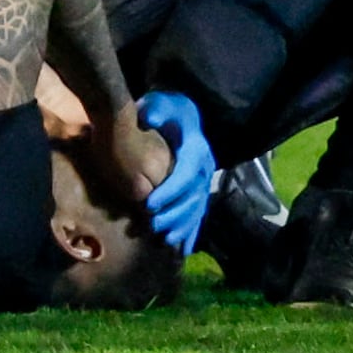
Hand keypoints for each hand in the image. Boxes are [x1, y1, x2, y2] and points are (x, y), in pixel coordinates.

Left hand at [133, 90, 216, 251]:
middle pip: (193, 197)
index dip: (168, 191)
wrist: (181, 113)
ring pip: (197, 208)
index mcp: (195, 149)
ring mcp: (204, 180)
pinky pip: (198, 213)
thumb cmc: (167, 109)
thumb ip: (156, 109)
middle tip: (154, 226)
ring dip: (183, 226)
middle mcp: (204, 167)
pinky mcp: (199, 189)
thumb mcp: (160, 104)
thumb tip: (150, 117)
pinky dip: (192, 230)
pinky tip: (185, 248)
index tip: (149, 204)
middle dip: (174, 213)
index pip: (184, 175)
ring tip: (166, 240)